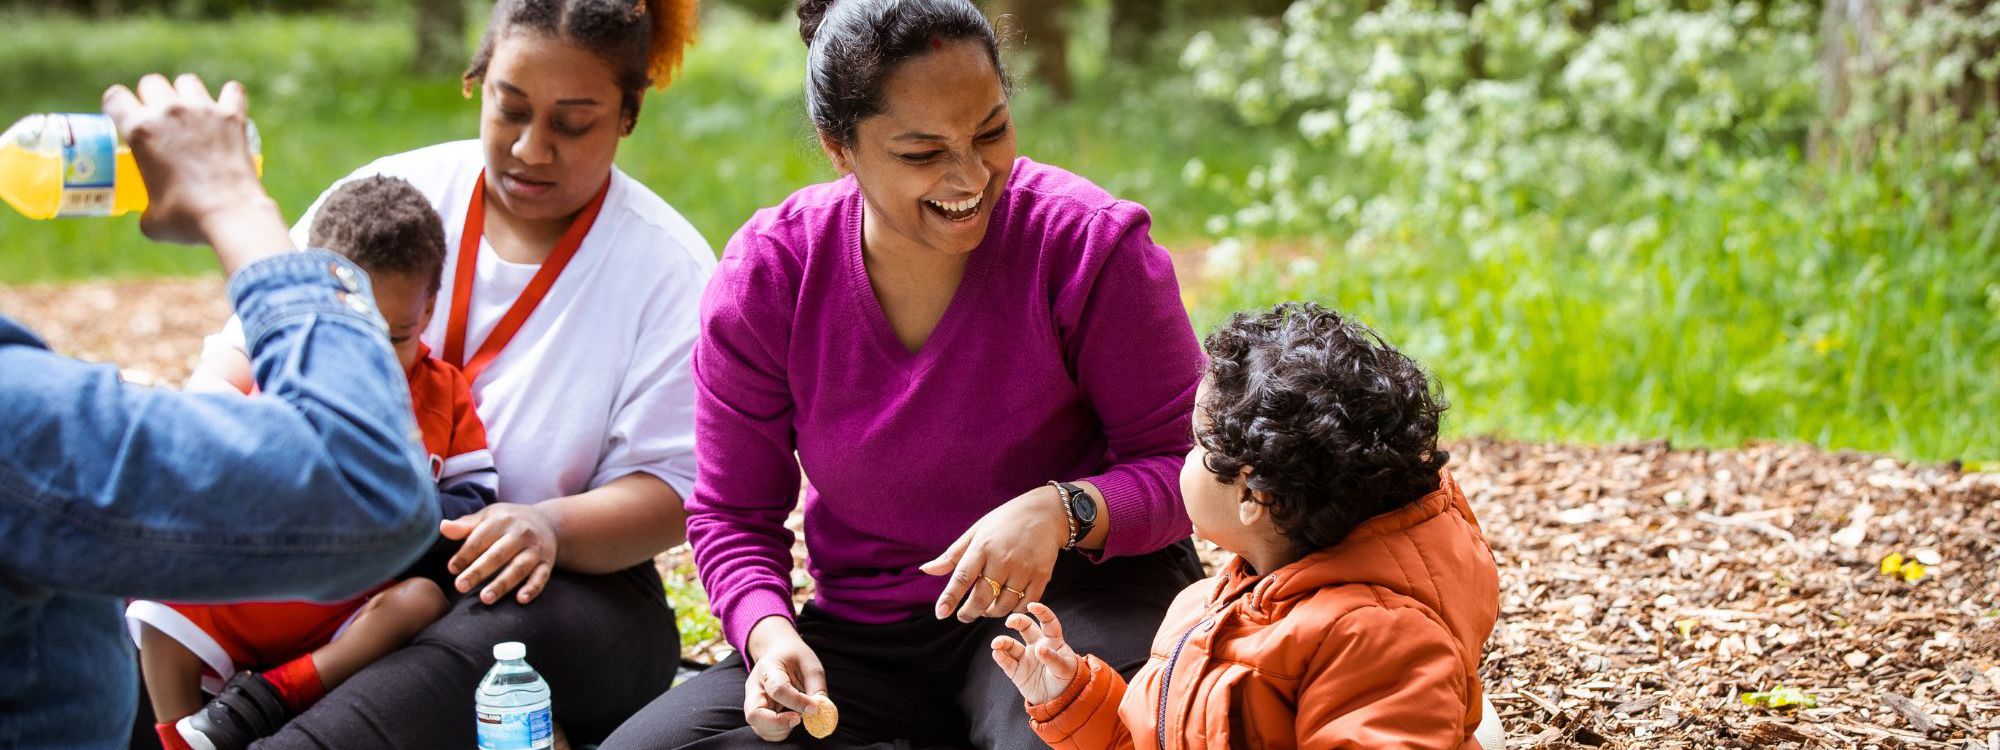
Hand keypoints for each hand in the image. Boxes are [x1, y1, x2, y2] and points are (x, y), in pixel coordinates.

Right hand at [100, 74, 285, 268]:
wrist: (230, 215)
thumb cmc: (185, 219)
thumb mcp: (150, 219)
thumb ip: (145, 206)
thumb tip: (150, 214)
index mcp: (139, 130)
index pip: (115, 97)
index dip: (118, 106)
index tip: (125, 116)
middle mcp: (168, 112)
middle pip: (152, 82)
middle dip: (152, 97)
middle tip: (161, 119)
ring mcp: (202, 110)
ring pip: (187, 81)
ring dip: (186, 94)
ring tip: (193, 114)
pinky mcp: (232, 116)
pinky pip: (232, 90)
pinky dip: (230, 97)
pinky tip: (228, 109)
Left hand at [441, 503, 557, 604]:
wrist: (548, 522)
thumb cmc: (508, 522)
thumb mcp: (488, 517)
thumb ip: (466, 525)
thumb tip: (442, 527)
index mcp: (503, 520)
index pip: (480, 538)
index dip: (465, 554)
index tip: (451, 569)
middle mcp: (521, 533)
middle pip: (498, 554)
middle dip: (478, 571)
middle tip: (460, 587)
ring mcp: (536, 549)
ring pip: (519, 568)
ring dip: (502, 584)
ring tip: (485, 598)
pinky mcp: (547, 562)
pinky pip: (541, 577)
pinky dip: (532, 588)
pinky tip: (520, 600)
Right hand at [743, 617, 828, 741]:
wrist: (777, 651)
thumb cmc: (795, 657)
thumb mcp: (810, 665)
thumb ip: (816, 689)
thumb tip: (822, 712)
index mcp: (768, 668)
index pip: (778, 689)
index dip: (797, 702)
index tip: (814, 708)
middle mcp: (755, 688)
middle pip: (755, 714)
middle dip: (778, 723)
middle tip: (798, 719)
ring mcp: (753, 702)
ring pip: (758, 727)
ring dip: (780, 729)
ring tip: (797, 717)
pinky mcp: (758, 713)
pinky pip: (764, 731)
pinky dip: (779, 732)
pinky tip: (791, 720)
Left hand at [918, 485, 1067, 621]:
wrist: (1046, 513)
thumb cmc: (1005, 522)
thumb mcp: (976, 531)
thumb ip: (952, 555)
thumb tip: (926, 570)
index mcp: (983, 546)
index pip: (962, 577)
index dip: (950, 598)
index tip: (941, 613)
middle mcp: (1003, 559)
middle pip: (982, 597)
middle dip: (969, 612)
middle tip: (964, 616)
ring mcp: (1024, 569)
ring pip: (1003, 605)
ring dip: (991, 612)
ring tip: (986, 608)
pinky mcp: (1042, 576)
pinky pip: (1024, 605)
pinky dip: (1013, 610)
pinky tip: (1007, 604)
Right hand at [990, 602, 1079, 705]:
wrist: (1059, 702)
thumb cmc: (1067, 681)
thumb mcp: (1064, 669)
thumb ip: (1053, 658)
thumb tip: (1039, 649)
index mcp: (1053, 641)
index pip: (1048, 622)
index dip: (1042, 612)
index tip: (1032, 606)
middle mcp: (1037, 645)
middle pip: (1025, 627)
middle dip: (1017, 621)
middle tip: (1010, 622)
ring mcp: (1025, 658)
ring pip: (1011, 644)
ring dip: (1002, 642)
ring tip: (997, 644)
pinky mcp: (1017, 672)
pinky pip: (1006, 662)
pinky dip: (1000, 656)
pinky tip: (997, 653)